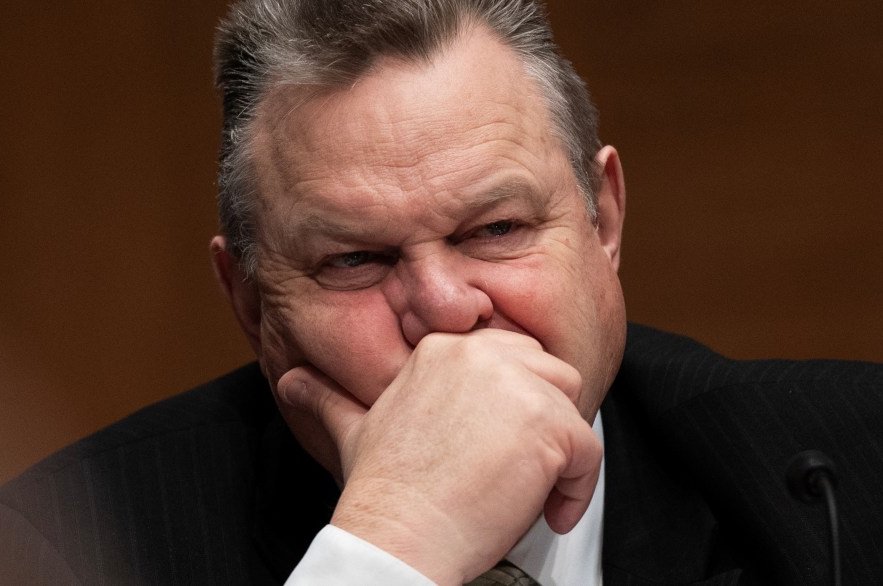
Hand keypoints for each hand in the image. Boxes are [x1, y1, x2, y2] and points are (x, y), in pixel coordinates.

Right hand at [277, 329, 601, 584]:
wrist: (396, 534)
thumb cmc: (381, 491)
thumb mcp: (354, 429)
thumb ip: (329, 398)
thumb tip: (294, 382)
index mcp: (443, 348)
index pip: (507, 356)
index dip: (512, 403)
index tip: (502, 442)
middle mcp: (481, 354)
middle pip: (547, 372)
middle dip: (543, 419)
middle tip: (522, 466)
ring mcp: (518, 386)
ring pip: (572, 407)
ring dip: (562, 453)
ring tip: (533, 492)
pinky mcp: (548, 425)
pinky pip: (588, 450)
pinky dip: (577, 489)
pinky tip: (546, 512)